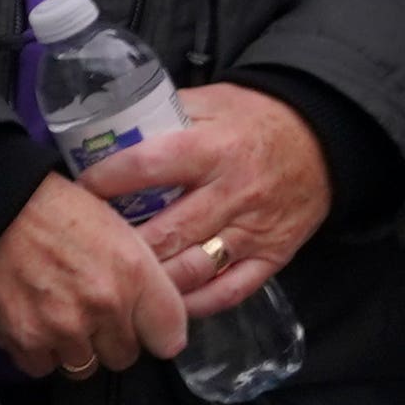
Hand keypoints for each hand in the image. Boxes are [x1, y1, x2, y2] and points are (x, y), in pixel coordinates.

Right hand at [0, 175, 193, 380]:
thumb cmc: (60, 214)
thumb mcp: (121, 232)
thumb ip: (149, 284)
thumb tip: (164, 333)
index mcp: (134, 274)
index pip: (169, 340)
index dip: (153, 332)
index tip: (140, 324)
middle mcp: (103, 305)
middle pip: (123, 357)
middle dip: (109, 339)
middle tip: (88, 309)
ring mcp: (63, 327)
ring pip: (82, 367)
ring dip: (73, 348)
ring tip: (56, 313)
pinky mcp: (26, 340)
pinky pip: (43, 367)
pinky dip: (39, 351)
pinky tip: (33, 319)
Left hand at [82, 85, 330, 315]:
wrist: (326, 142)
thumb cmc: (259, 119)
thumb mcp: (213, 99)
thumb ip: (167, 112)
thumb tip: (112, 123)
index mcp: (212, 147)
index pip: (148, 167)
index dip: (107, 181)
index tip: (78, 191)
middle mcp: (232, 193)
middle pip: (166, 230)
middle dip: (123, 244)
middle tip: (90, 249)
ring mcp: (253, 231)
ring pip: (193, 268)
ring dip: (152, 280)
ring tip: (120, 280)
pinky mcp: (272, 257)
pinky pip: (229, 291)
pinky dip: (195, 304)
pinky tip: (165, 305)